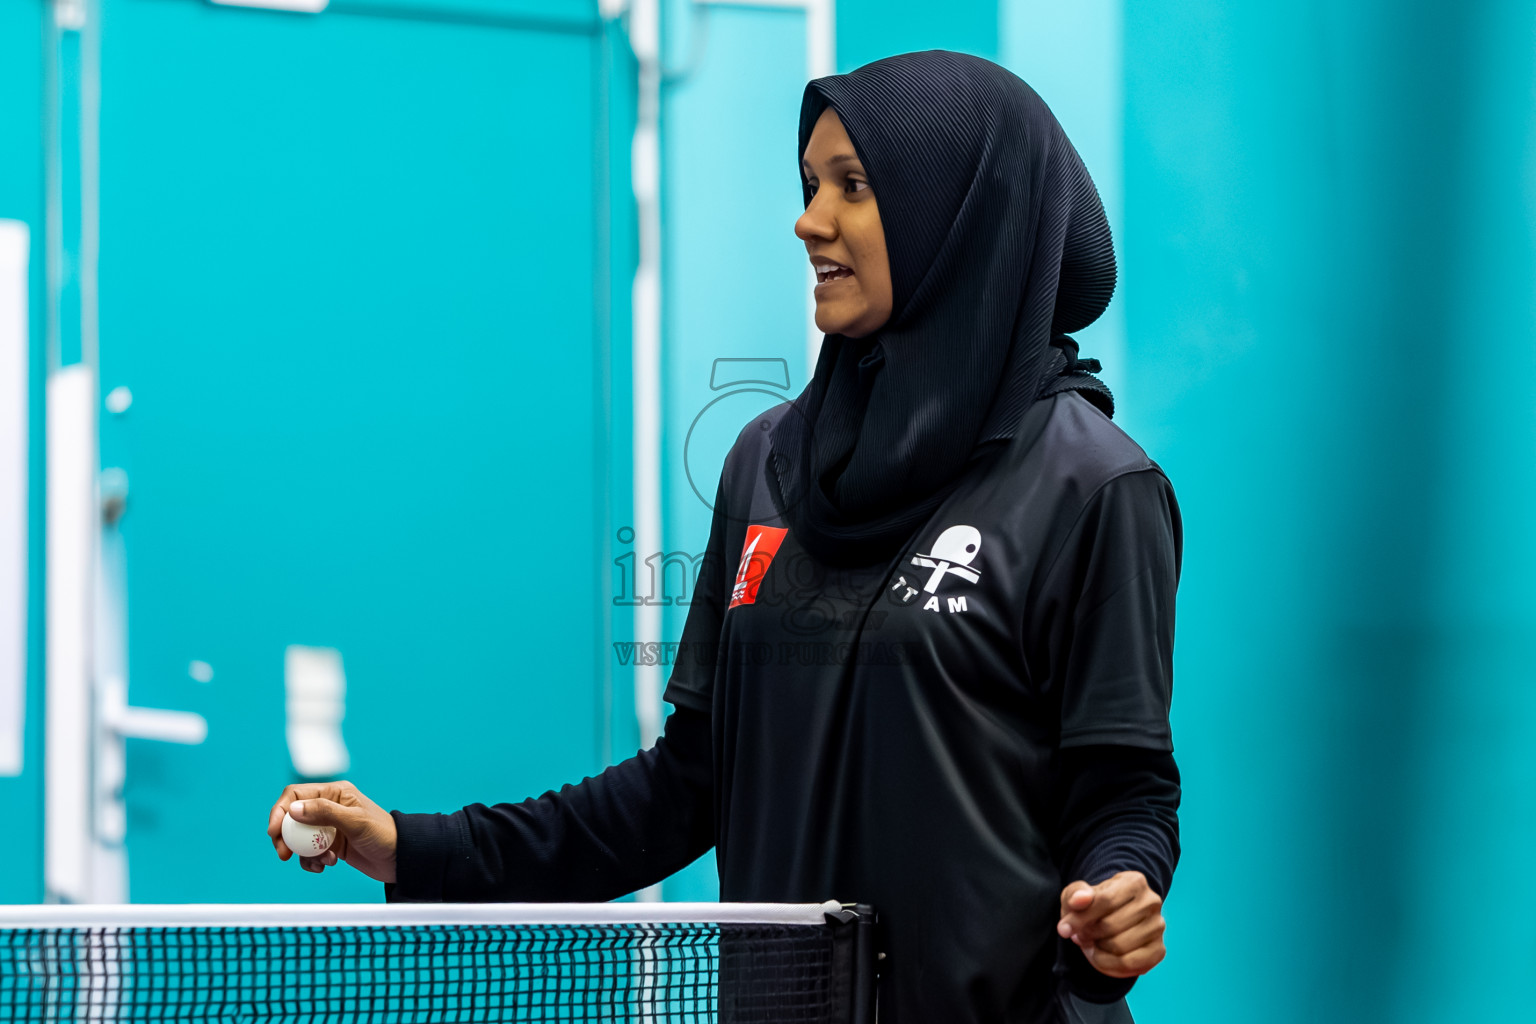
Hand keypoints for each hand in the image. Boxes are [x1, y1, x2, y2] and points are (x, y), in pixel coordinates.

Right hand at [266, 780, 398, 883]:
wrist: (400, 859)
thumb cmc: (384, 834)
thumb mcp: (355, 822)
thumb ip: (324, 812)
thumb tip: (292, 809)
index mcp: (335, 793)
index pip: (296, 795)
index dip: (280, 811)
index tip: (274, 832)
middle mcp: (329, 808)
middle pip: (292, 818)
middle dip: (286, 837)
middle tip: (284, 854)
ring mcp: (329, 827)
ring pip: (299, 838)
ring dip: (304, 852)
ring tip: (323, 860)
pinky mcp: (331, 845)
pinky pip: (310, 852)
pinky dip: (313, 860)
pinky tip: (327, 865)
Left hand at [1056, 870, 1165, 978]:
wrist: (1112, 918)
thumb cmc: (1092, 905)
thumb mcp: (1077, 895)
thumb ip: (1075, 894)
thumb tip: (1080, 899)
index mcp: (1134, 881)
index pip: (1104, 901)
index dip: (1080, 918)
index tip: (1063, 929)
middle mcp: (1152, 902)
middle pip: (1111, 926)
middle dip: (1089, 934)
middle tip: (1081, 935)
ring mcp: (1158, 926)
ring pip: (1119, 947)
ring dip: (1097, 950)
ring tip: (1092, 943)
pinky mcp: (1159, 950)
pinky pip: (1130, 964)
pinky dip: (1109, 965)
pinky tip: (1101, 956)